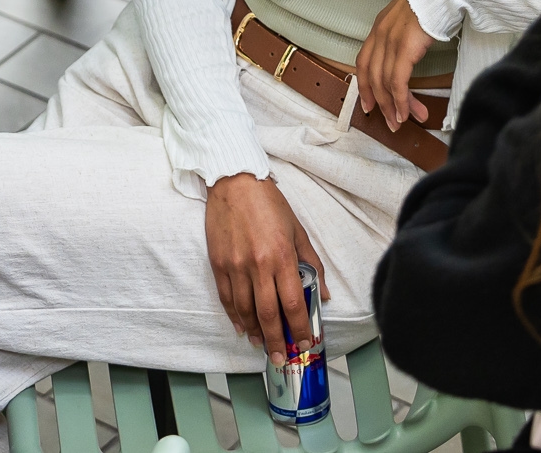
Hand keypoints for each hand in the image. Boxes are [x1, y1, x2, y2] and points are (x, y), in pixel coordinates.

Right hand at [204, 173, 325, 365]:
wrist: (234, 182)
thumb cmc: (269, 203)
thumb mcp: (298, 230)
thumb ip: (311, 263)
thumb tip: (322, 294)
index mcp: (281, 256)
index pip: (293, 303)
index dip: (299, 328)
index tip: (304, 343)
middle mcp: (257, 265)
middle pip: (267, 314)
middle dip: (276, 340)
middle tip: (281, 358)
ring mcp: (235, 266)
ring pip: (244, 310)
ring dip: (254, 332)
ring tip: (262, 344)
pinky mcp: (218, 264)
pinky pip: (226, 298)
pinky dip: (234, 316)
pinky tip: (242, 326)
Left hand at [357, 0, 433, 131]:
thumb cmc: (433, 0)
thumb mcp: (411, 17)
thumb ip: (405, 34)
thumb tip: (411, 52)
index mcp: (380, 27)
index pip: (364, 62)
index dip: (364, 86)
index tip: (368, 105)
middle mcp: (380, 35)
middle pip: (372, 76)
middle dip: (380, 103)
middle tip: (389, 121)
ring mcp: (390, 41)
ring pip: (384, 83)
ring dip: (393, 107)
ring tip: (402, 122)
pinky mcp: (404, 48)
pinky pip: (397, 81)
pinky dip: (400, 100)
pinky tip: (407, 112)